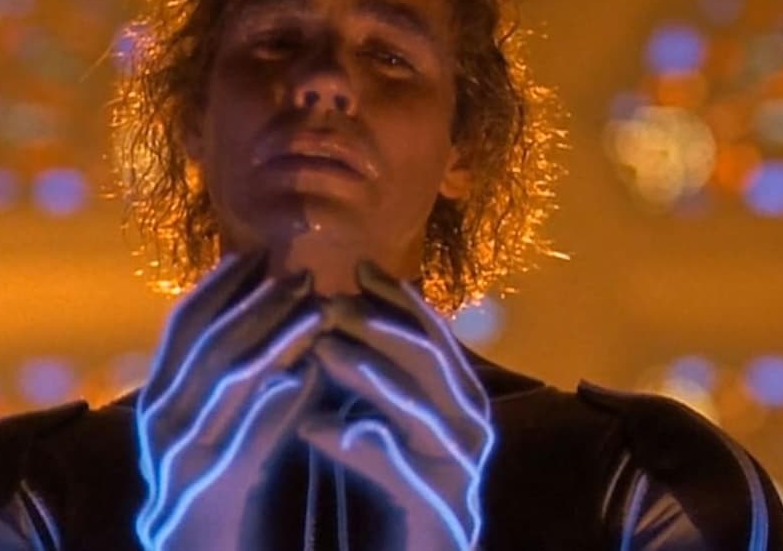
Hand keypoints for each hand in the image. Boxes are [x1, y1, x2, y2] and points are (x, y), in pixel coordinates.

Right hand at [134, 252, 325, 550]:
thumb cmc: (216, 501)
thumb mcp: (224, 433)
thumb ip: (246, 388)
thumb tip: (289, 334)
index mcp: (158, 401)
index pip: (183, 327)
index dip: (219, 286)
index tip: (258, 252)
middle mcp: (160, 423)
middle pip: (207, 346)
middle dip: (256, 304)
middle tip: (302, 274)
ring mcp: (178, 458)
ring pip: (223, 384)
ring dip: (271, 340)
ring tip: (314, 312)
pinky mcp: (206, 493)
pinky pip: (237, 440)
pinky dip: (268, 403)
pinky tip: (301, 376)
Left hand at [297, 262, 494, 550]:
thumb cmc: (398, 492)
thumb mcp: (391, 421)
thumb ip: (377, 375)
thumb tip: (336, 308)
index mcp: (463, 402)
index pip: (435, 336)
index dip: (399, 299)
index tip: (358, 266)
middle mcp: (472, 432)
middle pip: (431, 363)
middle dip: (380, 327)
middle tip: (329, 303)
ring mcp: (460, 474)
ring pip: (418, 411)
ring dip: (367, 376)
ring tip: (319, 351)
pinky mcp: (440, 515)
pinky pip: (397, 472)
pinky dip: (355, 447)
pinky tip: (311, 428)